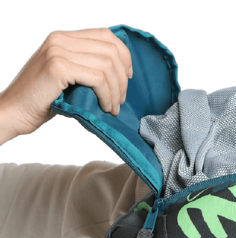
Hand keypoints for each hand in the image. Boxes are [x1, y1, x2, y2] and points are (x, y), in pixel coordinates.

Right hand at [0, 27, 132, 140]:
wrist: (15, 111)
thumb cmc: (42, 99)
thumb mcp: (68, 78)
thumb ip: (86, 67)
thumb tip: (120, 74)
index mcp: (64, 38)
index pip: (106, 35)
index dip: (124, 56)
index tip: (128, 77)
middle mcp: (61, 39)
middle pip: (111, 50)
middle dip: (122, 78)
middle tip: (121, 100)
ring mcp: (58, 51)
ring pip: (107, 65)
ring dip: (116, 90)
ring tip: (113, 108)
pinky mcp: (58, 67)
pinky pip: (98, 78)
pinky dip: (107, 95)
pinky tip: (106, 107)